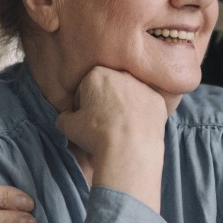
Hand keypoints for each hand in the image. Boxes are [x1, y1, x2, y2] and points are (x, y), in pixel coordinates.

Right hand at [55, 67, 167, 210]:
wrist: (129, 149)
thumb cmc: (96, 135)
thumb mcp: (68, 126)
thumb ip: (64, 117)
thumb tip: (66, 117)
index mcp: (97, 74)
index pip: (85, 89)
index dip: (83, 106)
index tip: (85, 120)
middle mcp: (122, 75)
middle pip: (109, 89)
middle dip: (105, 103)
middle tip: (103, 125)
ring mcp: (143, 86)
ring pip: (129, 96)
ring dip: (125, 108)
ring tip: (121, 130)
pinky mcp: (158, 101)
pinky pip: (146, 107)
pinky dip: (142, 116)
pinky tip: (136, 131)